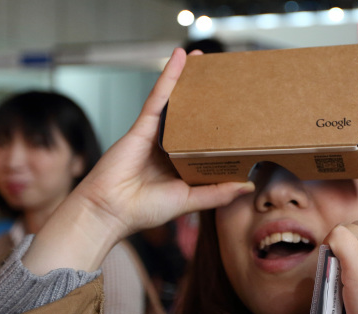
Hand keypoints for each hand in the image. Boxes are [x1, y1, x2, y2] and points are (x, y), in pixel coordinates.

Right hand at [22, 49, 253, 273]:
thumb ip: (218, 193)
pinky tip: (180, 58)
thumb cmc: (144, 210)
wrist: (110, 210)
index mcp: (179, 164)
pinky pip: (159, 96)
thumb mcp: (189, 201)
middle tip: (221, 78)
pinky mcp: (142, 126)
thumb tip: (247, 186)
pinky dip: (169, 76)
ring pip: (175, 101)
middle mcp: (168, 147)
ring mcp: (154, 134)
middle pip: (189, 116)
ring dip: (187, 78)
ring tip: (202, 58)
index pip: (202, 140)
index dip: (217, 125)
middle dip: (203, 97)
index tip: (236, 113)